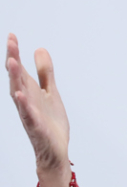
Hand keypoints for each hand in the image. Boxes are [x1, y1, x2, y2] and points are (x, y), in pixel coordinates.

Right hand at [6, 33, 71, 186]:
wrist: (56, 151)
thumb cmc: (50, 122)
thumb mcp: (50, 92)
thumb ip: (44, 73)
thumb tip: (39, 49)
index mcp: (29, 92)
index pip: (19, 70)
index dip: (15, 53)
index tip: (12, 35)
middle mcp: (26, 102)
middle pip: (17, 78)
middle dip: (13, 61)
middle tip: (10, 43)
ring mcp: (30, 115)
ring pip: (19, 95)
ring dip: (15, 79)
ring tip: (12, 62)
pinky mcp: (37, 128)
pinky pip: (29, 116)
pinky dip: (25, 106)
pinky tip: (21, 95)